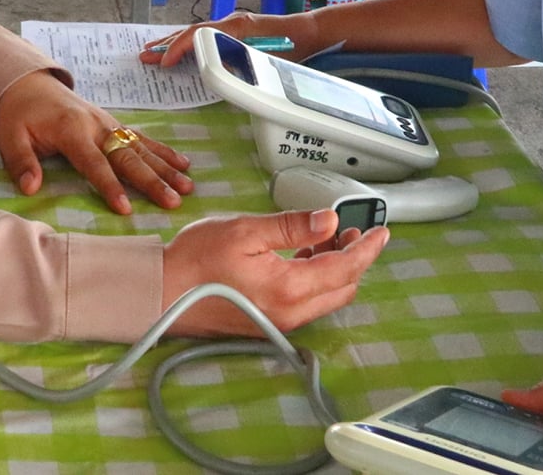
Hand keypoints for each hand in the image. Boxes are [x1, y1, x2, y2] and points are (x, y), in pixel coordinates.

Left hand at [0, 71, 192, 213]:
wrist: (29, 84)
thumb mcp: (10, 137)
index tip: (126, 209)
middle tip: (172, 200)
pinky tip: (183, 164)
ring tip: (187, 186)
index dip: (110, 186)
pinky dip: (163, 151)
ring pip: (141, 148)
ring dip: (165, 168)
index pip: (94, 163)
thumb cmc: (20, 115)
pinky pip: (142, 138)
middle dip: (151, 180)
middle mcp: (97, 126)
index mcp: (72, 130)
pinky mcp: (114, 124)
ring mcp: (109, 123)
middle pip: (127, 156)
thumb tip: (31, 188)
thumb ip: (22, 162)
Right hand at [141, 11, 322, 66]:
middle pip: (192, 31)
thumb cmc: (293, 46)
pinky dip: (189, 43)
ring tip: (153, 53)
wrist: (310, 31)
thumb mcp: (267, 58)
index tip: (164, 61)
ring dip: (175, 42)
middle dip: (167, 44)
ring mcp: (232, 25)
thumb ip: (241, 61)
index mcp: (236, 27)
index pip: (200, 35)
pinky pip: (206, 36)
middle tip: (144, 56)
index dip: (179, 47)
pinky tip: (180, 52)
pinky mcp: (236, 30)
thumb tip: (216, 68)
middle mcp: (231, 22)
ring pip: (197, 32)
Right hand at [162, 209, 388, 335]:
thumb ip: (292, 226)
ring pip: (325, 296)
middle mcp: (290, 312)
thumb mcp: (245, 230)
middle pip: (342, 288)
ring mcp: (279, 321)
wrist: (162, 293)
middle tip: (354, 231)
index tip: (381, 231)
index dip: (367, 248)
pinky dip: (315, 279)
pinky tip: (302, 256)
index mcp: (289, 289)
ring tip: (327, 239)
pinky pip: (306, 302)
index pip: (344, 268)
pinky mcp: (267, 322)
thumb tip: (329, 221)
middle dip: (354, 258)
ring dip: (335, 269)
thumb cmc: (195, 261)